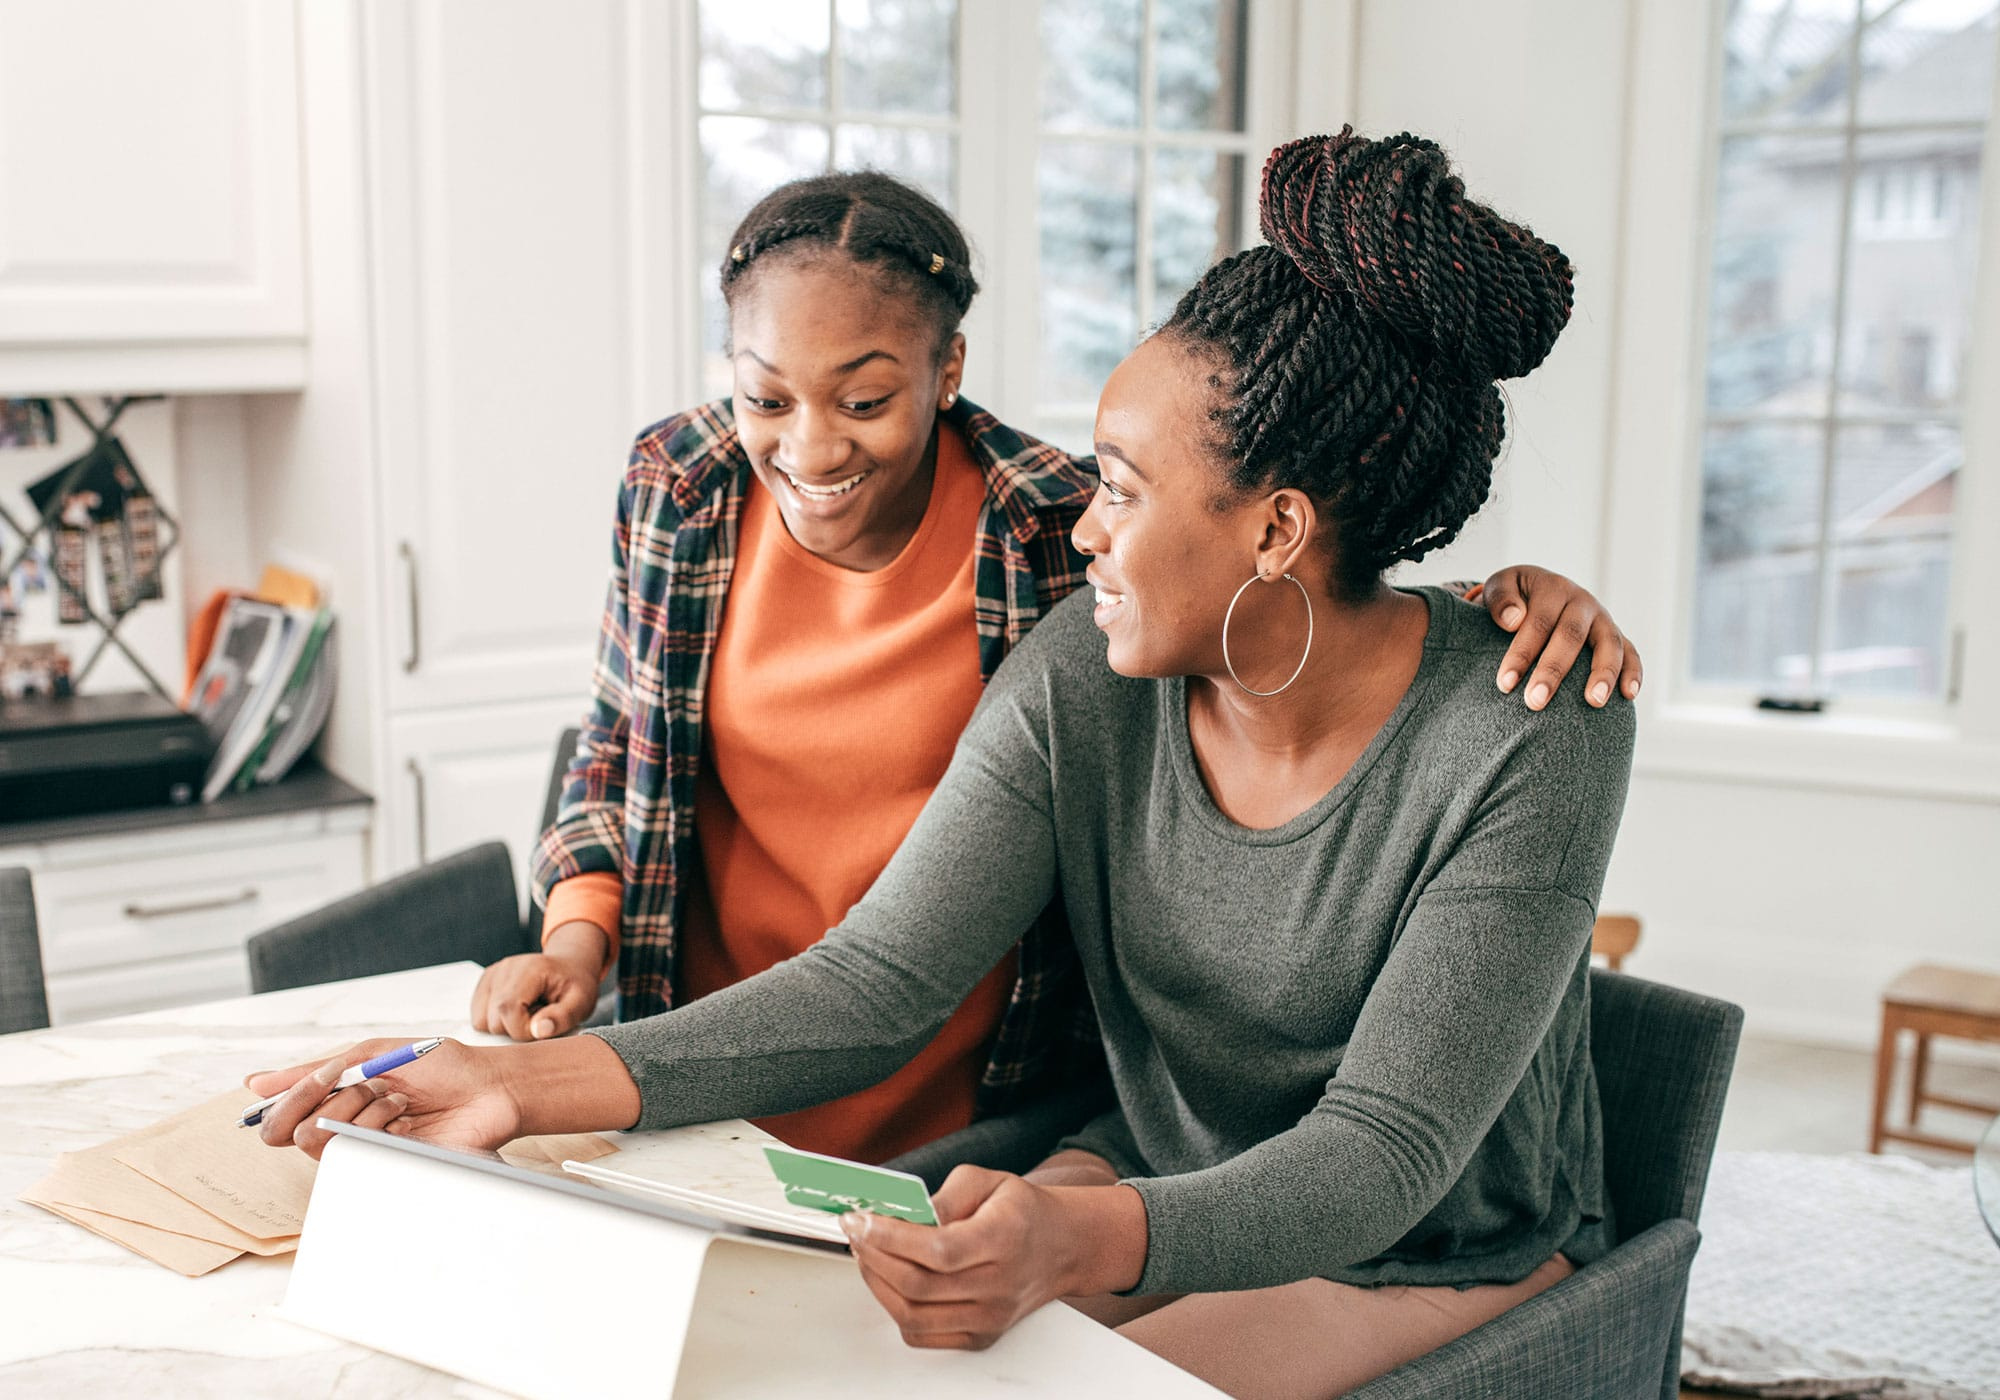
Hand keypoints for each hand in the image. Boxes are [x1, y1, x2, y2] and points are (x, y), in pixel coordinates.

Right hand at [245, 1038, 522, 1159]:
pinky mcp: (386, 1167)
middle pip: (288, 1134)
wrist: (489, 1085)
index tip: (329, 1073)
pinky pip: (355, 1153)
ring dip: (356, 1110)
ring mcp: (364, 1151)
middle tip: (366, 1084)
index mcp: (336, 1102)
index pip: (280, 1116)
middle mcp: (343, 1129)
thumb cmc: (440, 1065)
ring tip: (396, 1098)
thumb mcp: (374, 1053)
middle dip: (321, 1101)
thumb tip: (254, 1082)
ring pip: (319, 1143)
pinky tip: (407, 1115)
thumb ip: (316, 1070)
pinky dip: (378, 1125)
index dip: (290, 1095)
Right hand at [471, 923, 604, 1039]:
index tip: (542, 1027)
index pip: (508, 1010)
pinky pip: (478, 1017)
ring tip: (528, 1013)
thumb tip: (539, 1031)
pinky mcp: (485, 983)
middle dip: (516, 1029)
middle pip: (493, 1019)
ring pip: (481, 1021)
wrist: (570, 966)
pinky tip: (517, 1011)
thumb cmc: (576, 986)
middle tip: (539, 1017)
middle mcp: (505, 968)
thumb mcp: (581, 1003)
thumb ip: (562, 1017)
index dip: (523, 1030)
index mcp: (529, 969)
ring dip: (505, 1026)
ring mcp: (492, 974)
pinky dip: (495, 1021)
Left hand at [841, 1165, 1145, 1350]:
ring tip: (867, 1254)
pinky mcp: (980, 1336)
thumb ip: (944, 1196)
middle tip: (855, 1232)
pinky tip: (888, 1280)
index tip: (859, 1220)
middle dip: (873, 1257)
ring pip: (913, 1315)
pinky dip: (894, 1308)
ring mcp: (990, 1317)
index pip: (938, 1250)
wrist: (1060, 1247)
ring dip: (878, 1283)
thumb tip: (903, 1215)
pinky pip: (921, 1334)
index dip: (890, 1237)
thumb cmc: (1021, 1211)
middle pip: (918, 1285)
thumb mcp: (987, 1181)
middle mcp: (999, 1284)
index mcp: (1004, 1238)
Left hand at [1479, 565, 1642, 710]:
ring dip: (1603, 673)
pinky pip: (1631, 652)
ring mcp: (1602, 619)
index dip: (1522, 653)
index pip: (1538, 623)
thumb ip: (1500, 599)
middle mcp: (1581, 602)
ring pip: (1609, 644)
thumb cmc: (1514, 597)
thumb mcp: (1501, 586)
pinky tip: (1628, 696)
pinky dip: (1633, 672)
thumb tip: (1514, 620)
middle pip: (1570, 636)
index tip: (1505, 684)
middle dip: (1553, 671)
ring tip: (1593, 702)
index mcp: (1552, 588)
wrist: (1540, 590)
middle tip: (1535, 702)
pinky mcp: (1616, 636)